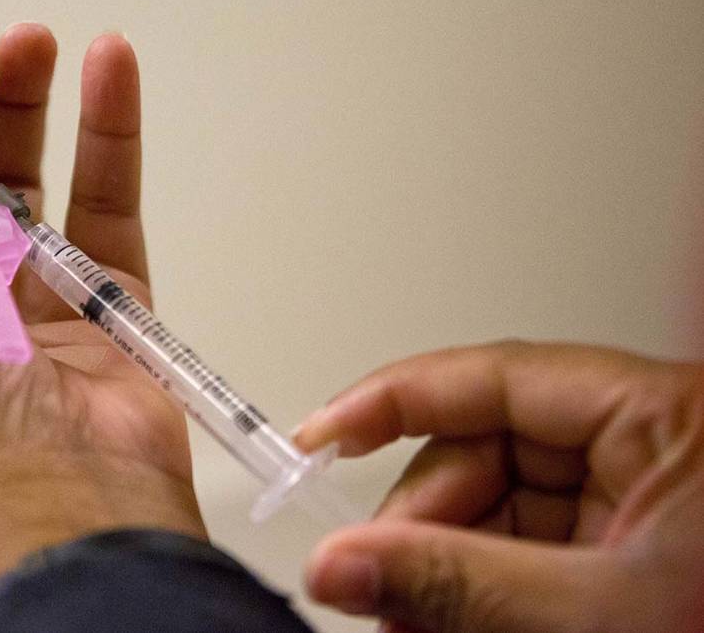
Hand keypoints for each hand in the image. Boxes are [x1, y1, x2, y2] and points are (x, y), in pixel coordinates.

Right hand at [295, 341, 703, 632]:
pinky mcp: (629, 548)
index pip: (494, 376)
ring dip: (444, 565)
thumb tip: (342, 562)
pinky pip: (525, 546)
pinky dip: (480, 588)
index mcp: (662, 417)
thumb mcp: (596, 616)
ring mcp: (636, 498)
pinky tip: (450, 623)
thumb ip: (457, 584)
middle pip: (485, 448)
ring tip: (411, 620)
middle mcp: (646, 444)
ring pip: (498, 505)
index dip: (393, 399)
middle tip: (375, 585)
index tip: (322, 437)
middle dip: (422, 522)